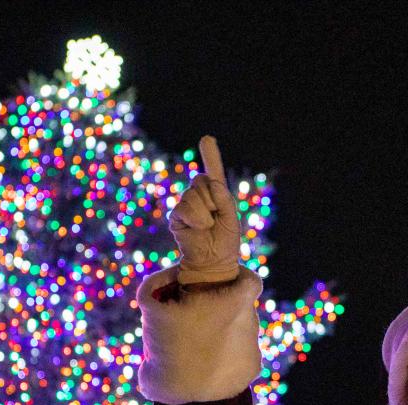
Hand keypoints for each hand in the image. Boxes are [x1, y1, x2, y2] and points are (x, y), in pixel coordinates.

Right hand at [168, 135, 240, 283]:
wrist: (213, 263)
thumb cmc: (225, 242)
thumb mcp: (231, 218)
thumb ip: (224, 198)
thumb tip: (210, 180)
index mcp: (216, 195)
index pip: (213, 173)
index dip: (211, 156)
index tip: (206, 139)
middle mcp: (200, 197)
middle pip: (201, 181)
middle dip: (212, 199)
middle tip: (215, 218)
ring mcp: (187, 206)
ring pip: (193, 194)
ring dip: (204, 211)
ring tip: (207, 226)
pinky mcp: (177, 217)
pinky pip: (185, 207)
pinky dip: (195, 217)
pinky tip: (198, 228)